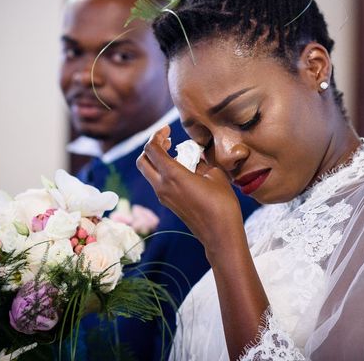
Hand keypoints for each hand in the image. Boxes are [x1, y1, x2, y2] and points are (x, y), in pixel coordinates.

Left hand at [136, 126, 245, 253]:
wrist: (220, 233)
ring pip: (149, 173)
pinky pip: (158, 183)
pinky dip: (164, 172)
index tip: (167, 130)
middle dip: (151, 148)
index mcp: (172, 175)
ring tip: (177, 154)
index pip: (152, 149)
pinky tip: (182, 170)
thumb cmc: (221, 203)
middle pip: (142, 161)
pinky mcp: (169, 204)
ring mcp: (163, 197)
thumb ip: (200, 161)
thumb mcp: (214, 174)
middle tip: (167, 141)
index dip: (157, 135)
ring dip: (157, 160)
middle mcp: (162, 186)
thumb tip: (194, 157)